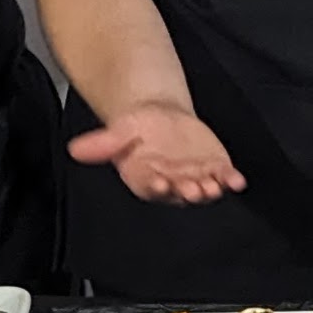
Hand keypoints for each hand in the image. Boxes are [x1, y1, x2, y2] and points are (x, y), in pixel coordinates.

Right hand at [68, 101, 245, 203]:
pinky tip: (237, 180)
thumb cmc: (138, 131)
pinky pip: (224, 178)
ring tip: (215, 185)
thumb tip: (75, 149)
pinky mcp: (214, 168)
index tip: (160, 182)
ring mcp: (195, 178)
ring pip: (203, 188)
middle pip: (180, 191)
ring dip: (210, 189)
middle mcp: (171, 184)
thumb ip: (101, 144)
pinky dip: (231, 180)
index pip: (150, 186)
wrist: (161, 120)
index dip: (156, 186)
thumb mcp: (118, 132)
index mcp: (146, 179)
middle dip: (187, 191)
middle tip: (193, 189)